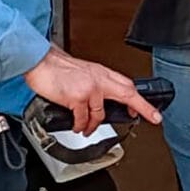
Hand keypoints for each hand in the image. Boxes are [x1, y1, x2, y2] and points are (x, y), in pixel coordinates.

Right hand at [24, 47, 162, 135]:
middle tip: (149, 118)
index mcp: (100, 72)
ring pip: (101, 114)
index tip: (151, 110)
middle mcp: (98, 79)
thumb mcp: (81, 72)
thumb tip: (100, 102)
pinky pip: (83, 119)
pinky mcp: (77, 98)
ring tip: (86, 129)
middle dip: (141, 107)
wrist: (38, 61)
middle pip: (127, 93)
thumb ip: (93, 84)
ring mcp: (89, 88)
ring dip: (93, 126)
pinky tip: (77, 126)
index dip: (140, 99)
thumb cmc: (55, 67)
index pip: (127, 85)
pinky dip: (80, 126)